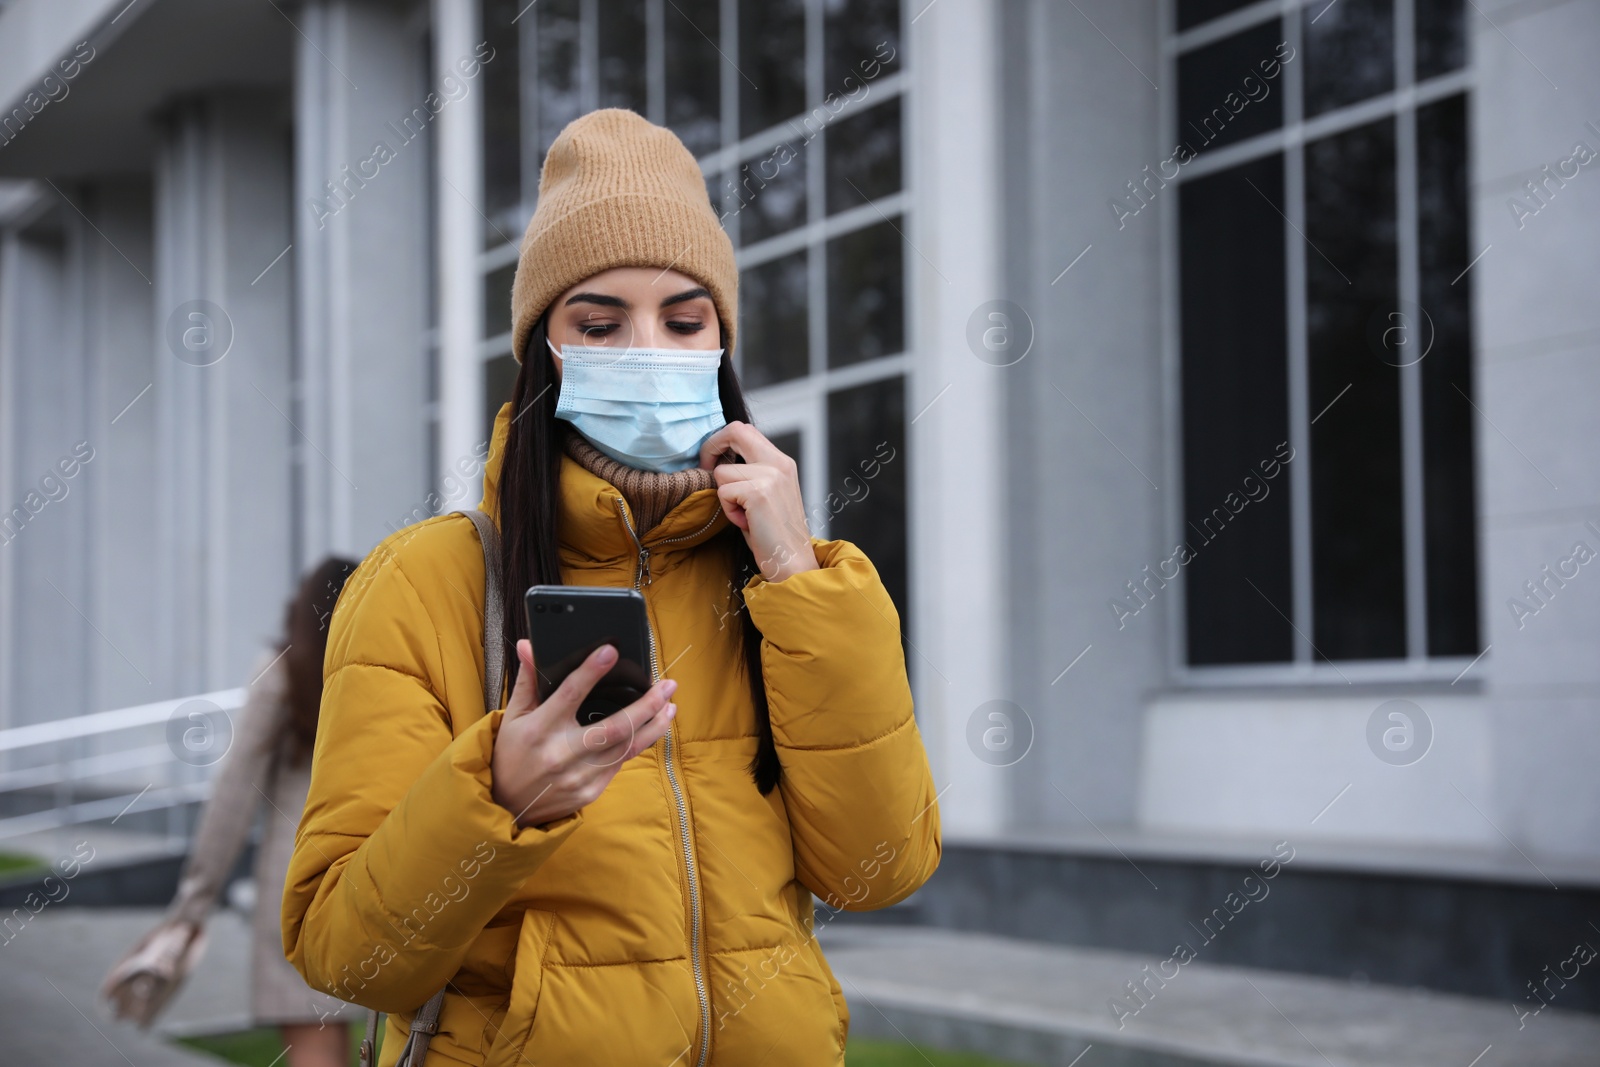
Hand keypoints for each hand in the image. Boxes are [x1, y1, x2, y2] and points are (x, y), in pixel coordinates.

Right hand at [490, 640, 676, 827]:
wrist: (506, 806)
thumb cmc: (511, 754)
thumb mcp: (514, 716)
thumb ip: (528, 681)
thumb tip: (527, 645)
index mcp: (540, 729)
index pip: (569, 694)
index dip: (591, 671)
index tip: (611, 651)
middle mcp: (562, 754)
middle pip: (615, 726)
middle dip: (647, 704)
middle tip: (668, 685)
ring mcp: (579, 776)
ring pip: (627, 747)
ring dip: (653, 725)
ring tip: (670, 705)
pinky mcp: (590, 792)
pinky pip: (620, 763)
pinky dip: (638, 744)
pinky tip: (651, 728)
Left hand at [697, 421, 819, 582]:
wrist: (793, 563)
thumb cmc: (774, 534)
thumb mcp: (767, 494)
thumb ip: (751, 473)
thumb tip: (718, 461)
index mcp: (782, 462)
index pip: (745, 429)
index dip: (722, 440)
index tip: (712, 462)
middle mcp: (779, 463)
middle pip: (735, 431)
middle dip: (712, 448)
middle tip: (707, 470)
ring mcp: (770, 476)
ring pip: (722, 472)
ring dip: (725, 497)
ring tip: (745, 515)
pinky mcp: (759, 493)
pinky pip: (723, 493)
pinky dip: (729, 511)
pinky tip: (747, 523)